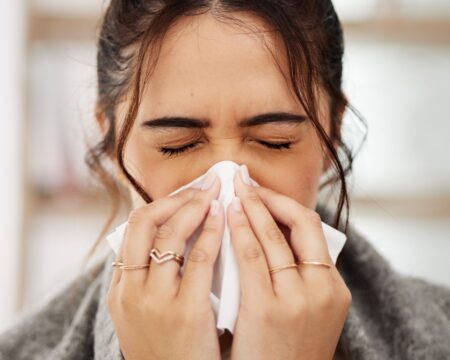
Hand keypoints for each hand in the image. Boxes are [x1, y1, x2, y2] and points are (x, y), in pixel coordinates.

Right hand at [107, 172, 223, 359]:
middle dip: (175, 197)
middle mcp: (130, 291)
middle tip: (201, 185)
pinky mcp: (185, 312)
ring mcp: (154, 301)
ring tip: (213, 193)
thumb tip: (174, 237)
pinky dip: (211, 231)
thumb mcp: (146, 314)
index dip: (160, 205)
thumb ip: (152, 279)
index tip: (183, 193)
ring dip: (194, 206)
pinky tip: (223, 217)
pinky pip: (199, 259)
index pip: (132, 230)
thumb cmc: (169, 349)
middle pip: (144, 223)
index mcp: (119, 289)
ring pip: (169, 235)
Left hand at [226, 166, 351, 359]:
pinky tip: (226, 216)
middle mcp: (322, 289)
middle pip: (299, 224)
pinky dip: (239, 231)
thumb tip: (274, 234)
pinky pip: (250, 257)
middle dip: (269, 198)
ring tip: (234, 191)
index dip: (286, 204)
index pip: (313, 229)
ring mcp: (297, 299)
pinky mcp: (267, 309)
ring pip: (273, 236)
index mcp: (334, 288)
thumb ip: (299, 276)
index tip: (263, 192)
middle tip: (246, 182)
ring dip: (251, 207)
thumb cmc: (286, 351)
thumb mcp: (307, 312)